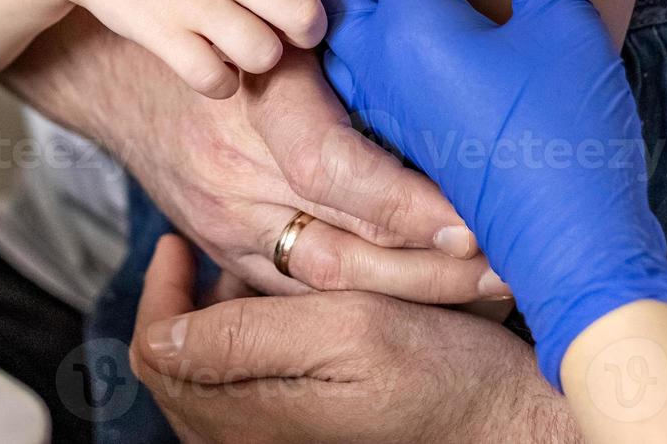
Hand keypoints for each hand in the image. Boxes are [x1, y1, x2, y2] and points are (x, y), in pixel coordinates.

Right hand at [51, 0, 414, 97]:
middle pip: (304, 14)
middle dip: (309, 31)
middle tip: (293, 29)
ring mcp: (196, 0)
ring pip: (263, 54)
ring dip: (262, 60)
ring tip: (241, 45)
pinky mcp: (163, 35)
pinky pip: (216, 80)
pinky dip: (219, 83)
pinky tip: (209, 66)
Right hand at [114, 43, 501, 300]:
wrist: (109, 73)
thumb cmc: (210, 16)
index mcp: (256, 102)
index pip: (333, 169)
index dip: (406, 203)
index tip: (473, 220)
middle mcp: (237, 175)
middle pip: (342, 246)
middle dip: (431, 270)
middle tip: (510, 269)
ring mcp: (227, 224)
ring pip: (328, 285)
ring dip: (413, 296)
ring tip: (490, 290)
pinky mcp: (227, 254)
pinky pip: (302, 297)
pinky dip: (368, 303)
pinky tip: (434, 304)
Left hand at [131, 235, 579, 443]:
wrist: (508, 421)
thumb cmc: (442, 373)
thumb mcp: (347, 332)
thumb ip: (248, 335)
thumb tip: (161, 336)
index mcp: (248, 417)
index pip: (158, 352)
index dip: (160, 290)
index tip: (178, 243)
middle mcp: (252, 439)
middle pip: (178, 368)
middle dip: (186, 303)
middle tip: (209, 251)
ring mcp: (279, 441)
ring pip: (213, 376)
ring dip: (222, 319)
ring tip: (258, 271)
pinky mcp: (308, 436)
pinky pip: (253, 388)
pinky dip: (257, 341)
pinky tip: (295, 308)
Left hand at [314, 0, 666, 385]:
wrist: (573, 238)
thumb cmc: (569, 126)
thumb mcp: (563, 24)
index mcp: (408, 29)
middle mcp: (377, 67)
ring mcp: (382, 108)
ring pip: (346, 35)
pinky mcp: (401, 139)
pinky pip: (365, 76)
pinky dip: (388, 44)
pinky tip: (441, 41)